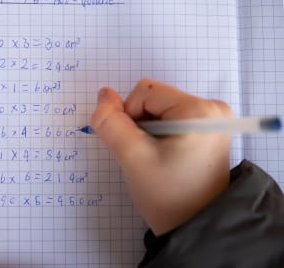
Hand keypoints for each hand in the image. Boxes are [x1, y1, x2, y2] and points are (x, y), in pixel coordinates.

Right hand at [90, 78, 231, 234]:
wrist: (197, 226)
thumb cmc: (167, 194)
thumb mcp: (131, 157)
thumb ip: (110, 122)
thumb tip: (104, 94)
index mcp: (199, 109)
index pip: (144, 92)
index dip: (129, 117)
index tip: (137, 147)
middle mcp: (212, 107)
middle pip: (155, 98)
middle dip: (141, 124)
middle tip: (148, 155)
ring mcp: (214, 118)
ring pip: (161, 109)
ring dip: (150, 130)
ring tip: (158, 158)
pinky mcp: (211, 128)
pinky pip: (174, 118)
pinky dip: (162, 134)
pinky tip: (167, 156)